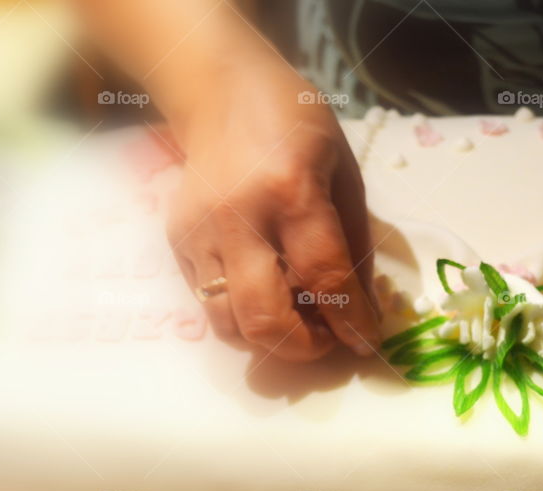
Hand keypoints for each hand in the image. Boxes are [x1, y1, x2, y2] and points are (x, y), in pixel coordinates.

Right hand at [166, 60, 379, 361]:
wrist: (218, 90)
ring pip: (228, 324)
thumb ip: (354, 243)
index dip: (350, 321)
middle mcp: (239, 218)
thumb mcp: (343, 172)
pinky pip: (209, 303)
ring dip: (269, 340)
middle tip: (326, 340)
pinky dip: (242, 314)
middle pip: (263, 318)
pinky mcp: (177, 243)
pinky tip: (266, 293)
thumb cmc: (294, 124)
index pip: (323, 276)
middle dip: (302, 348)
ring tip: (297, 321)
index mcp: (291, 191)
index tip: (365, 342)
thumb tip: (363, 310)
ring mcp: (200, 234)